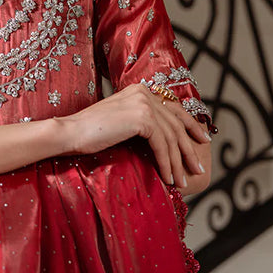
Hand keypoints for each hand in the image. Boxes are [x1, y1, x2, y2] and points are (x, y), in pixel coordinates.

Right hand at [55, 83, 211, 189]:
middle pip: (176, 124)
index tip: (202, 141)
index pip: (173, 108)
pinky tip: (168, 178)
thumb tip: (162, 140)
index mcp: (139, 90)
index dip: (190, 126)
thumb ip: (140, 123)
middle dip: (189, 149)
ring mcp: (143, 103)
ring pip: (171, 138)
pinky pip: (162, 145)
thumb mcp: (120, 123)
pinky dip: (167, 164)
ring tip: (182, 182)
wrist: (69, 133)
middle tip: (198, 168)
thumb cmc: (89, 133)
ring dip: (178, 163)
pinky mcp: (141, 118)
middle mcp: (144, 92)